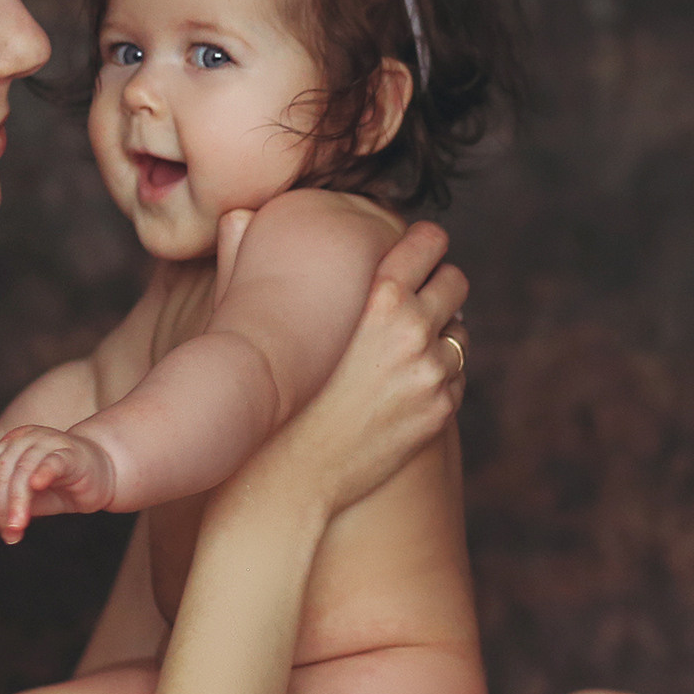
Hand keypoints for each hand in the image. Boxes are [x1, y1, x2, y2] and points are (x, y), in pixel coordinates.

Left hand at [0, 426, 117, 543]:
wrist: (102, 477)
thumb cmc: (59, 487)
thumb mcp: (23, 500)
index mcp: (9, 445)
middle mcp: (25, 438)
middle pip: (2, 471)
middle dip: (0, 506)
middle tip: (7, 535)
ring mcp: (49, 442)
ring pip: (23, 470)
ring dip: (18, 502)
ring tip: (18, 528)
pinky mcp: (72, 453)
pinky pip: (53, 461)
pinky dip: (42, 472)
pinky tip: (36, 487)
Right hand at [248, 221, 467, 517]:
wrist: (292, 477)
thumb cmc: (265, 399)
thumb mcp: (258, 327)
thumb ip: (248, 262)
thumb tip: (232, 216)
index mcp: (378, 301)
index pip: (426, 246)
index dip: (427, 240)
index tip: (426, 241)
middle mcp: (414, 334)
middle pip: (456, 283)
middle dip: (443, 282)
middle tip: (429, 287)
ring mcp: (432, 375)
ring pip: (461, 333)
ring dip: (444, 332)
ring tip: (418, 339)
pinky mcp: (439, 412)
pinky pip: (457, 377)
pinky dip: (442, 373)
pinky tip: (413, 379)